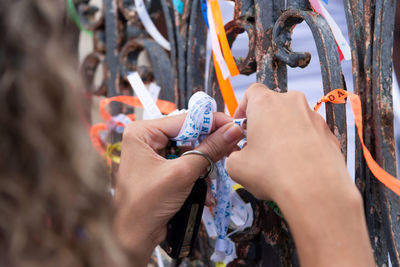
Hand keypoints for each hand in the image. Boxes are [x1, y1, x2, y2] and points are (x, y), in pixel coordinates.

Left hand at [113, 113, 243, 265]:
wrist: (133, 236)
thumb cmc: (147, 203)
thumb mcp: (182, 173)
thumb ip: (209, 150)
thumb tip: (232, 131)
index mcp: (144, 132)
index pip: (185, 119)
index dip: (212, 122)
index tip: (234, 125)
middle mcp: (148, 138)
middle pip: (189, 134)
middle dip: (209, 146)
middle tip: (232, 148)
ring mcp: (154, 154)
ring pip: (190, 149)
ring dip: (205, 164)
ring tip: (216, 175)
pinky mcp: (162, 168)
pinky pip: (186, 163)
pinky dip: (197, 175)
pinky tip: (205, 191)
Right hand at [226, 83, 373, 266]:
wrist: (315, 190)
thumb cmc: (274, 173)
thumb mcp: (236, 167)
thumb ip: (233, 155)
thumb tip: (238, 156)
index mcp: (265, 103)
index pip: (251, 92)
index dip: (244, 108)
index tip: (241, 125)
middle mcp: (291, 102)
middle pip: (273, 106)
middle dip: (264, 123)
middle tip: (257, 145)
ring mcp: (312, 116)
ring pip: (292, 119)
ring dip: (283, 134)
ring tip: (278, 159)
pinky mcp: (328, 132)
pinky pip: (309, 133)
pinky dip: (301, 144)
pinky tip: (296, 165)